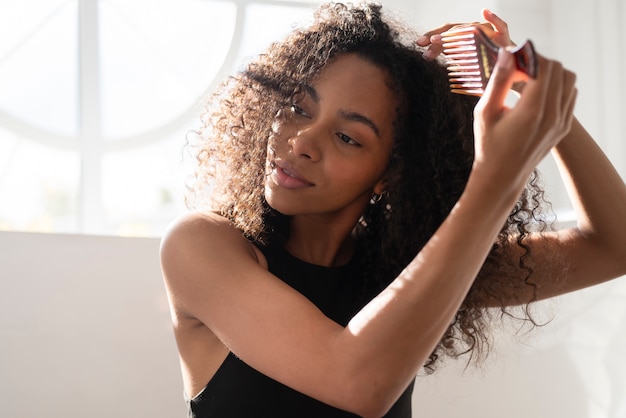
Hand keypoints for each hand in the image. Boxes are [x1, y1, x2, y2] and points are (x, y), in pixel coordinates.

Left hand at [417, 9, 514, 59]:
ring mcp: (487, 30)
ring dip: (457, 33)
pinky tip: (485, 12)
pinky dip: (493, 17)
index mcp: (461, 36)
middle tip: (426, 44)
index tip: (419, 43)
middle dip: (439, 37)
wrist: (506, 67)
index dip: (431, 36)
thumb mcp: (460, 62)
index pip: (444, 33)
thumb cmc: (481, 63)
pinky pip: (499, 24)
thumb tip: (426, 55)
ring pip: (471, 28)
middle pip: (454, 29)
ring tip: (445, 38)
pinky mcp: (503, 33)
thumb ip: (445, 56)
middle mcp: (472, 30)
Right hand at [471, 49, 577, 187]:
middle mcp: (553, 115)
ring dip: (550, 74)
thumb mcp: (485, 112)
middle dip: (538, 63)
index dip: (527, 57)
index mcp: (532, 111)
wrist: (501, 177)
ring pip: (569, 80)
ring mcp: (562, 122)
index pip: (544, 66)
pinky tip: (536, 96)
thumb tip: (507, 53)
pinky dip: (556, 87)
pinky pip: (570, 95)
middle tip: (517, 71)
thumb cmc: (488, 146)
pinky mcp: (564, 126)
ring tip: (527, 83)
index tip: (511, 62)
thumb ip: (498, 81)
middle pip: (558, 69)